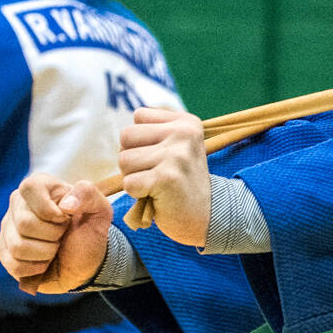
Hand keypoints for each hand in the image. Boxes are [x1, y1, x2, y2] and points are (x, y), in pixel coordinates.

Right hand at [0, 174, 113, 293]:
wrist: (85, 262)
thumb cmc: (89, 232)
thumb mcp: (100, 211)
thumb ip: (88, 195)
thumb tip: (66, 205)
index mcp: (40, 187)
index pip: (30, 188)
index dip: (50, 209)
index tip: (66, 218)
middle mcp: (18, 204)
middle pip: (25, 223)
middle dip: (53, 236)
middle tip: (62, 236)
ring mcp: (8, 227)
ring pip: (18, 246)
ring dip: (46, 254)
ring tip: (55, 249)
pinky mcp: (4, 250)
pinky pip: (14, 264)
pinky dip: (36, 268)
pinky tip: (45, 262)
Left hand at [119, 106, 211, 246]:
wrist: (208, 216)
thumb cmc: (183, 182)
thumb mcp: (178, 147)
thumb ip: (155, 131)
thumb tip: (124, 134)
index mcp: (187, 122)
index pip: (139, 116)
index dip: (142, 140)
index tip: (163, 157)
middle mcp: (184, 134)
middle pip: (126, 136)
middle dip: (133, 158)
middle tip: (156, 173)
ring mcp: (177, 156)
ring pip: (123, 160)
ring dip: (134, 177)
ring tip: (157, 185)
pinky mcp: (167, 178)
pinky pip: (129, 183)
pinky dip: (137, 194)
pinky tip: (157, 197)